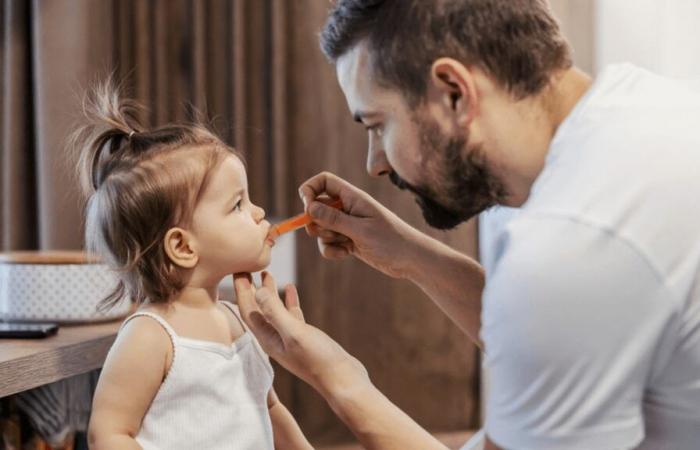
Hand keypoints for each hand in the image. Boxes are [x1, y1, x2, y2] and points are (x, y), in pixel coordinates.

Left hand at [233, 271, 368, 396]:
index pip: (248, 310)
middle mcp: (274, 338)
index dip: (241, 290)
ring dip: (268, 293)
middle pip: (257, 309)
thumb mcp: (294, 333)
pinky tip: (291, 288)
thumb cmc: (318, 360)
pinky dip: (288, 301)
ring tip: (266, 273)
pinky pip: (290, 315)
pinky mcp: (303, 337)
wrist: (343, 380)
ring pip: (273, 310)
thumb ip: (275, 312)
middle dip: (250, 289)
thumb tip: (257, 291)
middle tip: (245, 267)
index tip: (237, 269)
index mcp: (267, 338)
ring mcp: (289, 338)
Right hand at [299, 171, 421, 278]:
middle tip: (332, 232)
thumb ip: (334, 219)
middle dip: (316, 222)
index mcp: (353, 197)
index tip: (307, 208)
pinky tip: (347, 253)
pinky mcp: (348, 240)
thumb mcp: (361, 230)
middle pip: (316, 206)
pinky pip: (328, 243)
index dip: (310, 190)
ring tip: (345, 245)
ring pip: (320, 228)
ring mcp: (347, 225)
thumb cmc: (391, 240)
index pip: (323, 181)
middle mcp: (348, 208)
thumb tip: (309, 207)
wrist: (410, 259)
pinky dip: (332, 250)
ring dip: (326, 239)